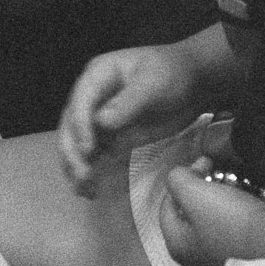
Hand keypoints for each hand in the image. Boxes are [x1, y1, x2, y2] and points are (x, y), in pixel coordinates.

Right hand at [57, 44, 204, 196]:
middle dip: (73, 151)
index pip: (80, 101)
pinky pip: (94, 155)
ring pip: (77, 143)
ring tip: (84, 189)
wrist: (193, 83)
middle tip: (83, 175)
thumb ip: (128, 102)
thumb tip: (101, 122)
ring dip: (76, 166)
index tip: (87, 150)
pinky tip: (91, 191)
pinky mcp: (110, 136)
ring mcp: (98, 117)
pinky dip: (91, 172)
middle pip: (71, 125)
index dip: (80, 126)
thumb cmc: (173, 74)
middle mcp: (92, 96)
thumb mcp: (154, 84)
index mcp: (98, 75)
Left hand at [157, 163, 264, 265]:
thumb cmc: (226, 218)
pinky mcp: (241, 262)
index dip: (181, 180)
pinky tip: (246, 202)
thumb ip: (177, 178)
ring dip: (219, 201)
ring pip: (212, 222)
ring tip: (233, 184)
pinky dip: (236, 214)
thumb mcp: (192, 191)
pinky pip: (231, 231)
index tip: (203, 165)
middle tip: (217, 174)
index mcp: (177, 244)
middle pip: (191, 215)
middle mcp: (195, 260)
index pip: (167, 207)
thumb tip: (183, 176)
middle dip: (202, 190)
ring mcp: (219, 264)